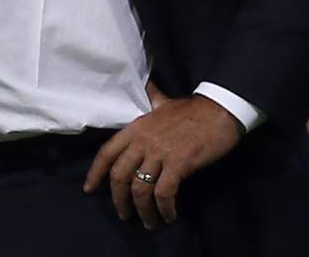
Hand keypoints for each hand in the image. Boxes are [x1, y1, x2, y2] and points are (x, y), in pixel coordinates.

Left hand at [83, 87, 241, 229]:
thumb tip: (146, 85)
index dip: (95, 173)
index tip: (89, 189)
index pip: (106, 152)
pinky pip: (164, 193)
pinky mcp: (179, 163)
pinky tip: (169, 215)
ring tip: (149, 222)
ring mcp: (159, 152)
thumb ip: (151, 98)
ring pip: (140, 188)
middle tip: (124, 214)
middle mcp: (142, 140)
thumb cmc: (191, 109)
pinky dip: (164, 209)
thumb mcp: (163, 103)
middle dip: (118, 200)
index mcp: (135, 127)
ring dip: (142, 210)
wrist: (219, 110)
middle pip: (119, 176)